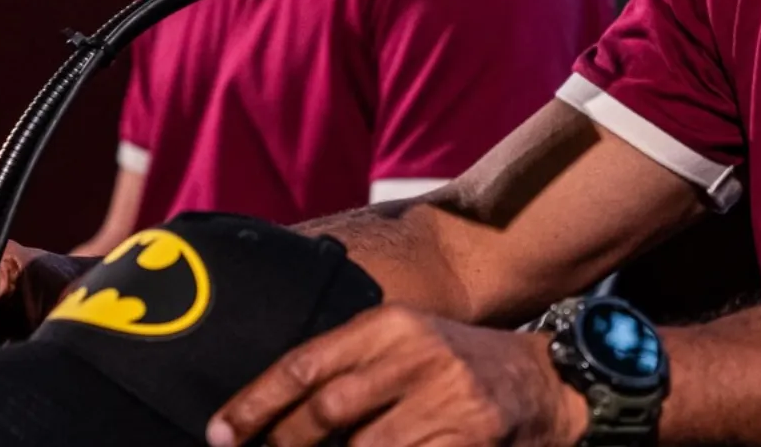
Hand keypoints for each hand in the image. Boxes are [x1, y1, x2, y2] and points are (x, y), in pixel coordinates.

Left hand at [209, 306, 586, 446]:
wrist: (541, 380)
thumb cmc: (453, 365)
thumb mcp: (402, 344)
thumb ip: (346, 365)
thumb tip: (270, 413)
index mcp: (389, 325)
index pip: (305, 363)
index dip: (254, 404)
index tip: (219, 434)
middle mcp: (416, 355)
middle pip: (326, 410)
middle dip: (284, 444)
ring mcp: (446, 399)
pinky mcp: (470, 437)